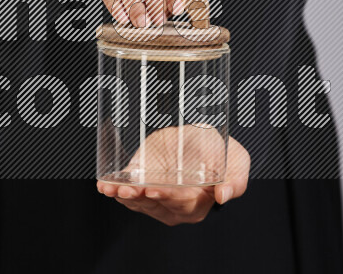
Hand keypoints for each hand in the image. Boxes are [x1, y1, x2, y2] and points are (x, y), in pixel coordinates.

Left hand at [97, 132, 249, 225]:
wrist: (204, 138)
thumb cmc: (222, 152)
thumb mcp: (237, 160)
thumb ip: (235, 179)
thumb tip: (224, 195)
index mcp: (200, 202)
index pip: (182, 203)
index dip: (168, 197)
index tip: (154, 189)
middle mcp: (176, 205)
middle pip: (157, 205)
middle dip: (140, 198)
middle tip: (128, 190)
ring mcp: (157, 198)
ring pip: (139, 202)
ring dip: (124, 196)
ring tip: (112, 189)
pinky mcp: (142, 186)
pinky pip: (128, 193)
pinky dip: (115, 190)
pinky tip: (105, 186)